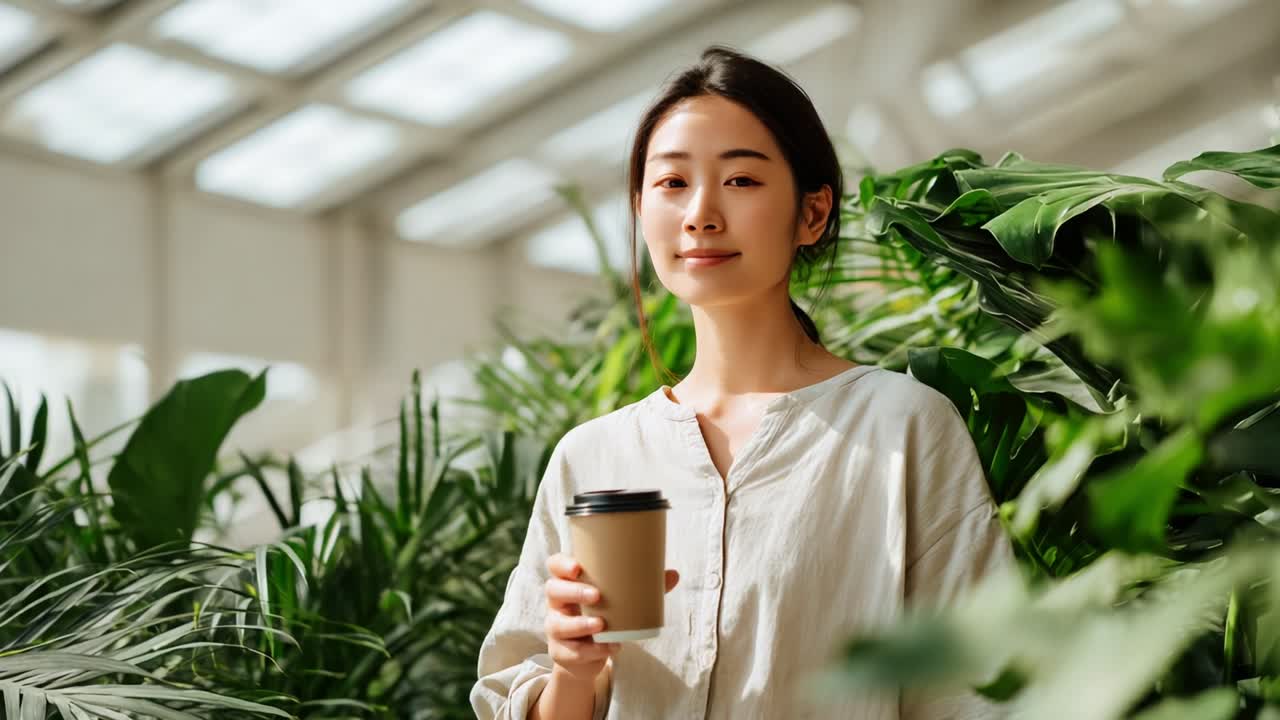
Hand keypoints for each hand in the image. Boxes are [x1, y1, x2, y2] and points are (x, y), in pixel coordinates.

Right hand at [543, 553, 679, 684]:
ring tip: (601, 624)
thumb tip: (673, 574)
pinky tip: (608, 648)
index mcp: (569, 583)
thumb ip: (645, 588)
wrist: (589, 656)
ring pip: (557, 623)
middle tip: (597, 595)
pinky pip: (571, 651)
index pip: (555, 566)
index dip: (562, 564)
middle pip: (553, 590)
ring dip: (579, 624)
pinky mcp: (560, 651)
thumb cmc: (604, 617)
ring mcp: (555, 627)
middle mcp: (557, 603)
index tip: (578, 567)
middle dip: (573, 591)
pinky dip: (591, 650)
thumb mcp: (619, 601)